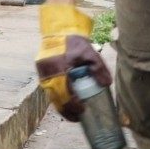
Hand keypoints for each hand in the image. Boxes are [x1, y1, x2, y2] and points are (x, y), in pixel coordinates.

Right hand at [35, 4, 110, 121]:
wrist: (58, 30)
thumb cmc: (73, 42)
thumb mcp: (89, 53)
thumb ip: (98, 68)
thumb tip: (106, 84)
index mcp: (60, 73)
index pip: (66, 96)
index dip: (75, 106)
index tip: (84, 110)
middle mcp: (49, 77)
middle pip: (58, 101)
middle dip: (68, 111)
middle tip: (78, 117)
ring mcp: (44, 76)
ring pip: (52, 97)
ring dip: (62, 106)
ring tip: (73, 112)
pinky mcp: (42, 74)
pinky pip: (49, 91)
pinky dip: (57, 98)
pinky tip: (65, 100)